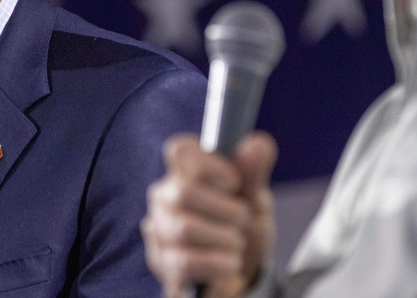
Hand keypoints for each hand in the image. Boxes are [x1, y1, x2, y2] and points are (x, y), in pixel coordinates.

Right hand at [142, 132, 277, 297]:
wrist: (241, 273)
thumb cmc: (243, 227)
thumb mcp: (255, 200)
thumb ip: (253, 172)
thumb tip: (258, 143)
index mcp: (186, 171)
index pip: (180, 150)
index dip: (208, 163)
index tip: (233, 181)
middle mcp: (165, 195)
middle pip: (184, 191)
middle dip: (225, 210)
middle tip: (242, 219)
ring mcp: (159, 228)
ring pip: (184, 227)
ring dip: (224, 239)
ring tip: (236, 243)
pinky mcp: (161, 261)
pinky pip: (185, 261)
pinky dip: (217, 264)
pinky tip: (228, 263)